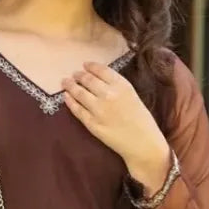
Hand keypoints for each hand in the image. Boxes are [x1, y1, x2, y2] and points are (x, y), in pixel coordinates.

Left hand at [63, 63, 171, 192]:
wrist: (143, 143)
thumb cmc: (142, 121)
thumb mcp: (133, 95)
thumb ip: (117, 87)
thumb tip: (100, 81)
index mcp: (121, 85)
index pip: (101, 70)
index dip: (90, 66)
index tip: (85, 65)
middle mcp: (108, 94)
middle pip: (88, 80)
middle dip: (79, 75)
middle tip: (74, 75)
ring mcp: (98, 109)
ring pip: (79, 93)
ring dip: (71, 85)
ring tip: (66, 83)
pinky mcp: (92, 124)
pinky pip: (77, 110)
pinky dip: (70, 101)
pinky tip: (66, 96)